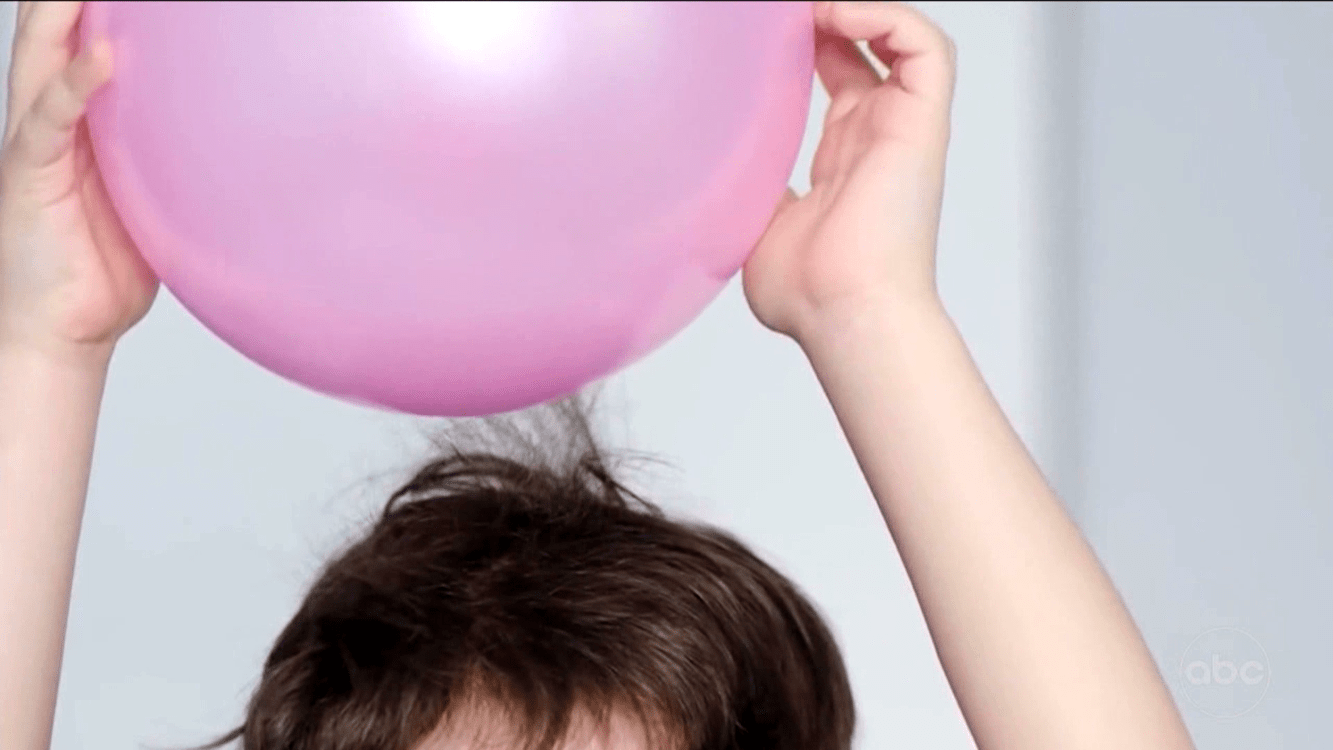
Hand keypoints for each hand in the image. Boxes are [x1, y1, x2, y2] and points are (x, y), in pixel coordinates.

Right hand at [0, 1, 155, 364]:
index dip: (102, 11)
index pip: (85, 46)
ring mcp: (36, 140)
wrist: (67, 327)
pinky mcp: (30, 170)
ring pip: (40, 58)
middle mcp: (52, 119)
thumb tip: (248, 148)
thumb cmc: (108, 267)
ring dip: (59, 14)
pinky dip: (76, 84)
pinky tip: (102, 59)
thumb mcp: (153, 201)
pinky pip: (51, 117)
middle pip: (53, 36)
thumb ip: (177, 162)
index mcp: (81, 121)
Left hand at [743, 1, 955, 342]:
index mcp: (842, 155)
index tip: (760, 32)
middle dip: (827, 17)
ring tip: (813, 9)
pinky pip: (924, 46)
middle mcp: (876, 135)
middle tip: (784, 14)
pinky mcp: (923, 124)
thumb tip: (717, 170)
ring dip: (858, 11)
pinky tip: (836, 14)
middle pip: (864, 45)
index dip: (805, 41)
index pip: (835, 73)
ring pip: (900, 35)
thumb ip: (750, 188)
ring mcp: (902, 127)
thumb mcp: (757, 224)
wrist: (841, 313)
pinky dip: (886, 17)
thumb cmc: (807, 293)